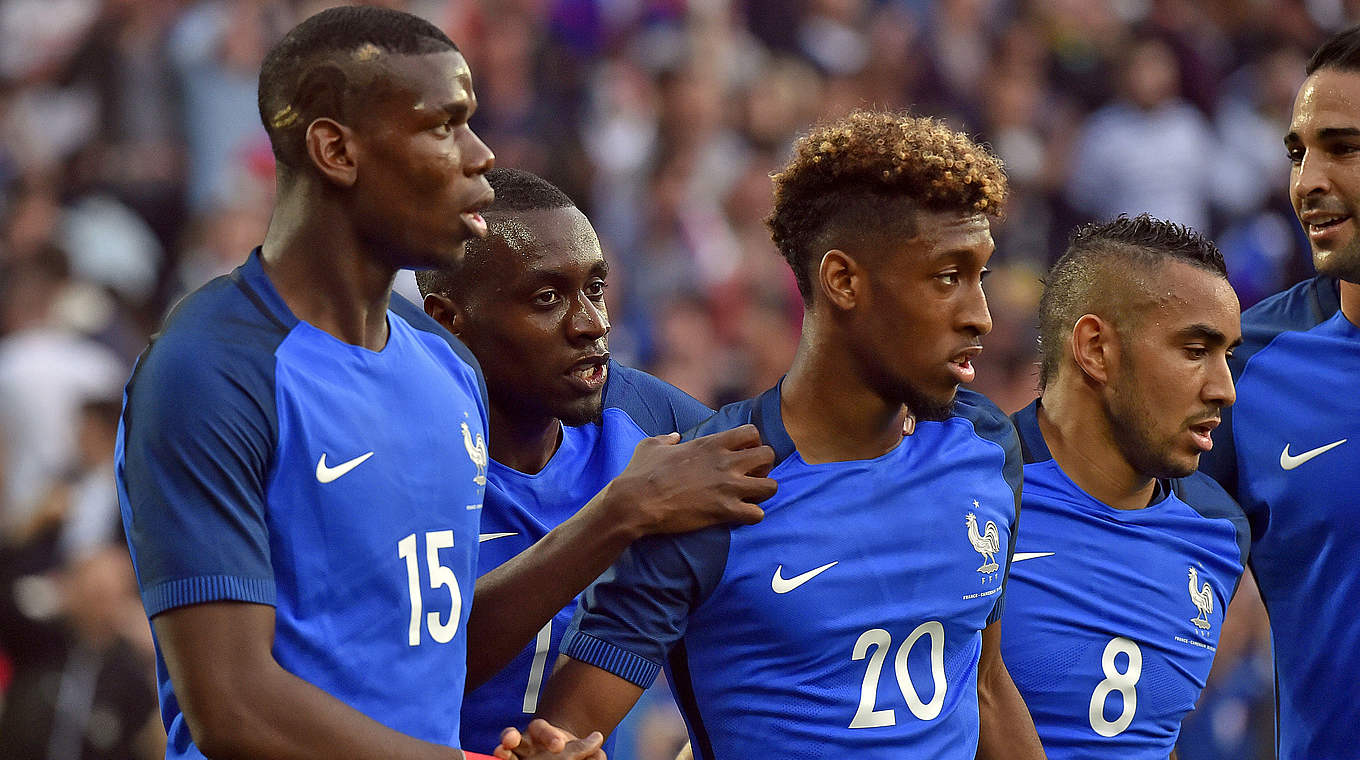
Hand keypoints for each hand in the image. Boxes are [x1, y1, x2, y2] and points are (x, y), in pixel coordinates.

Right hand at [494, 720, 604, 759]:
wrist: (559, 758)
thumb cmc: (568, 753)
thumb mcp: (578, 749)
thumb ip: (587, 746)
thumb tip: (597, 738)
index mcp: (541, 733)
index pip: (540, 729)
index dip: (548, 736)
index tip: (559, 745)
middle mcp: (524, 744)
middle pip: (514, 736)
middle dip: (510, 736)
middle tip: (511, 740)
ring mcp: (517, 757)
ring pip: (505, 751)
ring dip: (502, 750)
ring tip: (501, 751)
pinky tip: (501, 759)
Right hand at [601, 424, 776, 537]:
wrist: (636, 502)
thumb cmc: (641, 473)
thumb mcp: (651, 445)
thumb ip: (666, 438)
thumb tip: (673, 436)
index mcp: (711, 443)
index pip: (752, 433)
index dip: (752, 443)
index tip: (742, 453)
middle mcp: (725, 462)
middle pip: (769, 456)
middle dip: (765, 466)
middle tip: (751, 476)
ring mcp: (727, 487)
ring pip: (771, 486)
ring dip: (764, 492)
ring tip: (751, 497)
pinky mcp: (724, 511)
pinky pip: (758, 514)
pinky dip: (753, 516)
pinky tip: (740, 516)